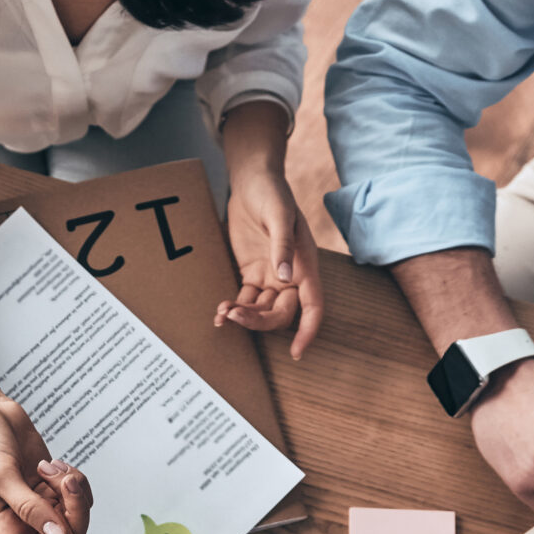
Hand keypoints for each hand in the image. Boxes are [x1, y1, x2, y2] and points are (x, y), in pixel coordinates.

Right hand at [0, 378, 92, 533]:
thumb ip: (30, 508)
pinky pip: (77, 494)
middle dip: (73, 512)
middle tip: (66, 483)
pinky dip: (73, 479)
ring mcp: (41, 501)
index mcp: (6, 526)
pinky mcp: (51, 484)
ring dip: (73, 490)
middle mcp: (25, 519)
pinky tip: (54, 464)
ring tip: (53, 467)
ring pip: (75, 514)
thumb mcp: (0, 476)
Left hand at [216, 162, 325, 358]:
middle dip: (260, 321)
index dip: (308, 330)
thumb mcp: (279, 216)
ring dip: (244, 317)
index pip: (313, 305)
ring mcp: (271, 275)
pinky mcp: (252, 272)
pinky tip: (220, 313)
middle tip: (235, 316)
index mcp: (306, 265)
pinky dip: (234, 308)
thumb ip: (283, 248)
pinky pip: (245, 299)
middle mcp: (291, 276)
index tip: (297, 352)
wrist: (252, 180)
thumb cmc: (273, 194)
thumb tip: (286, 279)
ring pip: (261, 310)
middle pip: (281, 313)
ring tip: (223, 313)